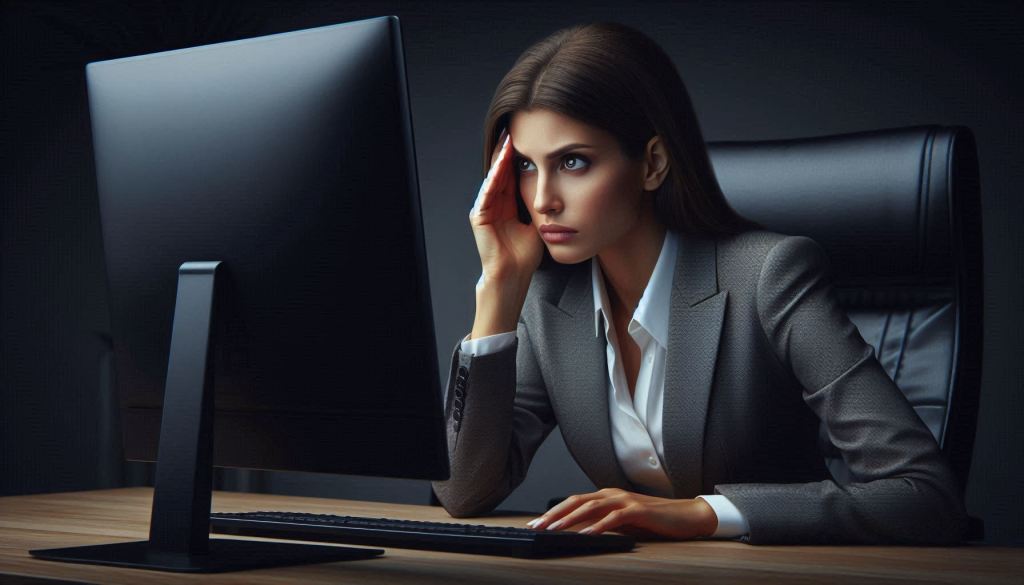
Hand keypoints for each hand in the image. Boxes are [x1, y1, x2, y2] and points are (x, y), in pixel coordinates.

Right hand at [469, 127, 543, 291]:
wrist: (513, 275)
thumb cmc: (525, 256)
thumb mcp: (537, 223)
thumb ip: (539, 207)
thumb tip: (555, 192)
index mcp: (506, 205)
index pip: (511, 175)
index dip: (518, 157)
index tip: (525, 138)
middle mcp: (494, 204)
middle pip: (500, 171)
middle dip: (506, 151)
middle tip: (512, 129)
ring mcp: (484, 210)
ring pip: (492, 178)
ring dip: (499, 160)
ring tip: (506, 141)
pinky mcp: (478, 217)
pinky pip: (487, 193)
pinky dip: (493, 179)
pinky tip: (500, 166)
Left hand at [525, 488, 718, 538]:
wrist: (686, 516)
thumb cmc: (654, 520)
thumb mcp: (623, 522)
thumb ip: (603, 524)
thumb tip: (578, 534)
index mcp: (607, 495)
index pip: (574, 501)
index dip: (553, 511)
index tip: (535, 523)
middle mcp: (613, 494)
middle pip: (576, 501)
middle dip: (554, 514)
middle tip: (535, 526)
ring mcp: (625, 500)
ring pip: (591, 508)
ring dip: (570, 519)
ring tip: (554, 530)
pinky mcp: (638, 510)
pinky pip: (613, 518)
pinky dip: (597, 527)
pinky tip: (586, 535)